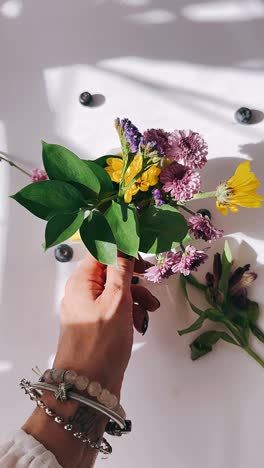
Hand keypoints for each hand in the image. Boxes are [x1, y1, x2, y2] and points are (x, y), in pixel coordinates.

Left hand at [54, 252, 159, 396]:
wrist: (87, 386)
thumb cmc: (100, 343)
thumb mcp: (116, 300)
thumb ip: (121, 269)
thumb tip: (122, 243)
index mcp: (82, 280)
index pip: (101, 250)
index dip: (122, 248)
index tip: (142, 253)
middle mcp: (82, 291)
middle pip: (111, 270)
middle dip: (134, 276)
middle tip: (151, 279)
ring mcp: (89, 309)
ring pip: (116, 290)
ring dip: (136, 295)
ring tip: (149, 310)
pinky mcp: (97, 324)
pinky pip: (115, 308)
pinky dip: (129, 311)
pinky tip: (139, 322)